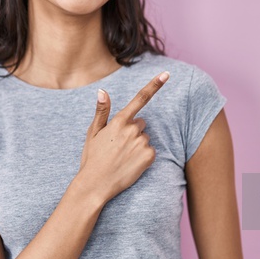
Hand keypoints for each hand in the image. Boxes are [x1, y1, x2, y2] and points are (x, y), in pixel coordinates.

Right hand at [78, 71, 169, 203]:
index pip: (140, 98)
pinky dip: (143, 157)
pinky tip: (130, 163)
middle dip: (133, 131)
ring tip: (122, 157)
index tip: (167, 74)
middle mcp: (132, 129)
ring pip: (145, 138)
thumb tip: (102, 91)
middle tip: (118, 146)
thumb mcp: (93, 132)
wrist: (96, 184)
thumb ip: (101, 111)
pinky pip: (151, 151)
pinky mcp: (149, 156)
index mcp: (119, 121)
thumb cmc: (92, 158)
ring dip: (137, 145)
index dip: (154, 85)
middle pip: (141, 123)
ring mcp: (142, 143)